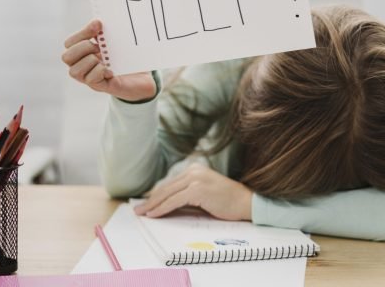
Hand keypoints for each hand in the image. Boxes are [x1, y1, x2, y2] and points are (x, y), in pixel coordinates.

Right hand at [62, 19, 155, 101]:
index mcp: (83, 54)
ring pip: (74, 71)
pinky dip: (100, 71)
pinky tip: (111, 70)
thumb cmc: (125, 59)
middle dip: (83, 48)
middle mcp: (82, 67)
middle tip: (99, 47)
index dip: (82, 33)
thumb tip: (96, 22)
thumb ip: (103, 34)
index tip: (99, 25)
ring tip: (105, 60)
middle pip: (66, 57)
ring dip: (91, 61)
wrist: (142, 78)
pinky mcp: (100, 87)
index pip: (69, 43)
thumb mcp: (113, 43)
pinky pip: (90, 80)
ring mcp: (89, 79)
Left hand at [134, 164, 253, 220]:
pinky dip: (162, 208)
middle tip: (138, 210)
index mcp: (195, 170)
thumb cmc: (227, 202)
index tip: (145, 204)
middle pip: (166, 187)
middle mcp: (194, 171)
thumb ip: (187, 197)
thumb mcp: (204, 195)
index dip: (156, 195)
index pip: (170, 184)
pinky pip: (174, 201)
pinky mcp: (197, 189)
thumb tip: (167, 206)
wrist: (246, 202)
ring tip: (142, 213)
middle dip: (150, 200)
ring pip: (167, 194)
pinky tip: (154, 214)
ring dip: (152, 205)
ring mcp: (195, 179)